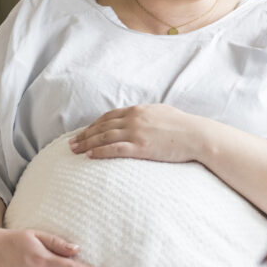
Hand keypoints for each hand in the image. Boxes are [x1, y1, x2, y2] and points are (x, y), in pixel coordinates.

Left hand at [69, 104, 204, 162]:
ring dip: (86, 143)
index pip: (108, 116)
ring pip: (104, 137)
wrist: (196, 135)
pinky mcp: (140, 147)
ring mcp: (136, 132)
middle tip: (71, 143)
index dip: (93, 125)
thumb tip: (139, 117)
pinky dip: (100, 152)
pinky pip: (115, 149)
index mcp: (138, 110)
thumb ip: (146, 115)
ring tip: (74, 150)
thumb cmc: (182, 126)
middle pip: (102, 126)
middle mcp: (134, 119)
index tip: (84, 132)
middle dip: (84, 135)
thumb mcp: (161, 113)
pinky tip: (90, 156)